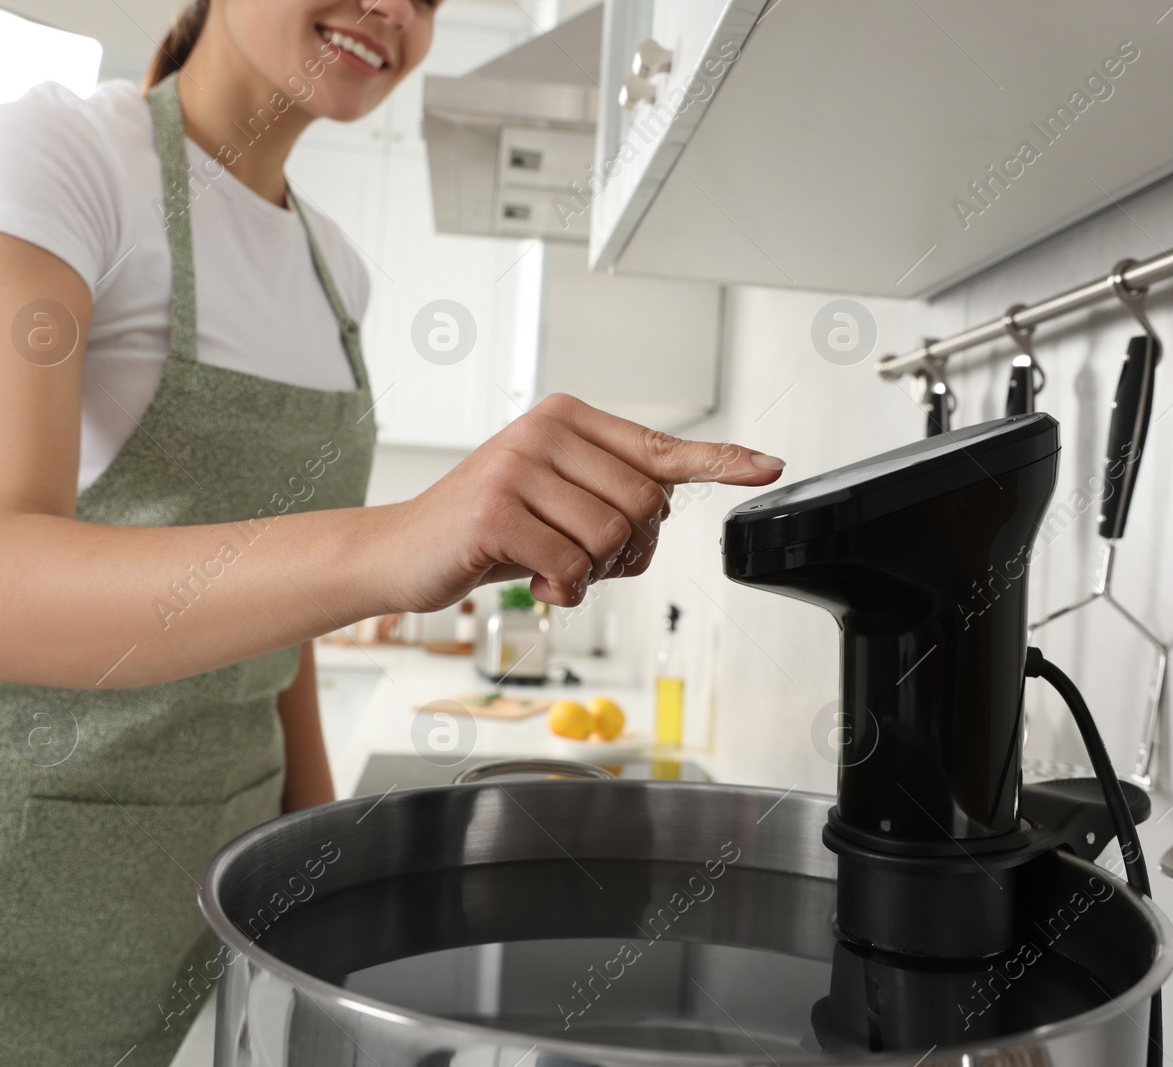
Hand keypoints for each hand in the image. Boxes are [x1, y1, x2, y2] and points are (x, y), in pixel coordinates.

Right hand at [383, 394, 784, 610]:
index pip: (659, 445)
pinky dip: (563, 590)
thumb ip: (608, 489)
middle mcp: (544, 431)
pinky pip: (571, 565)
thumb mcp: (553, 498)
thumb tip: (672, 496)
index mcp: (566, 419)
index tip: (768, 465)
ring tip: (554, 568)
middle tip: (592, 564)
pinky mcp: (495, 511)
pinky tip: (536, 582)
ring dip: (593, 573)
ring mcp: (517, 466)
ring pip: (611, 537)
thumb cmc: (486, 528)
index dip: (720, 460)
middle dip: (631, 551)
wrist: (403, 551)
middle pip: (646, 503)